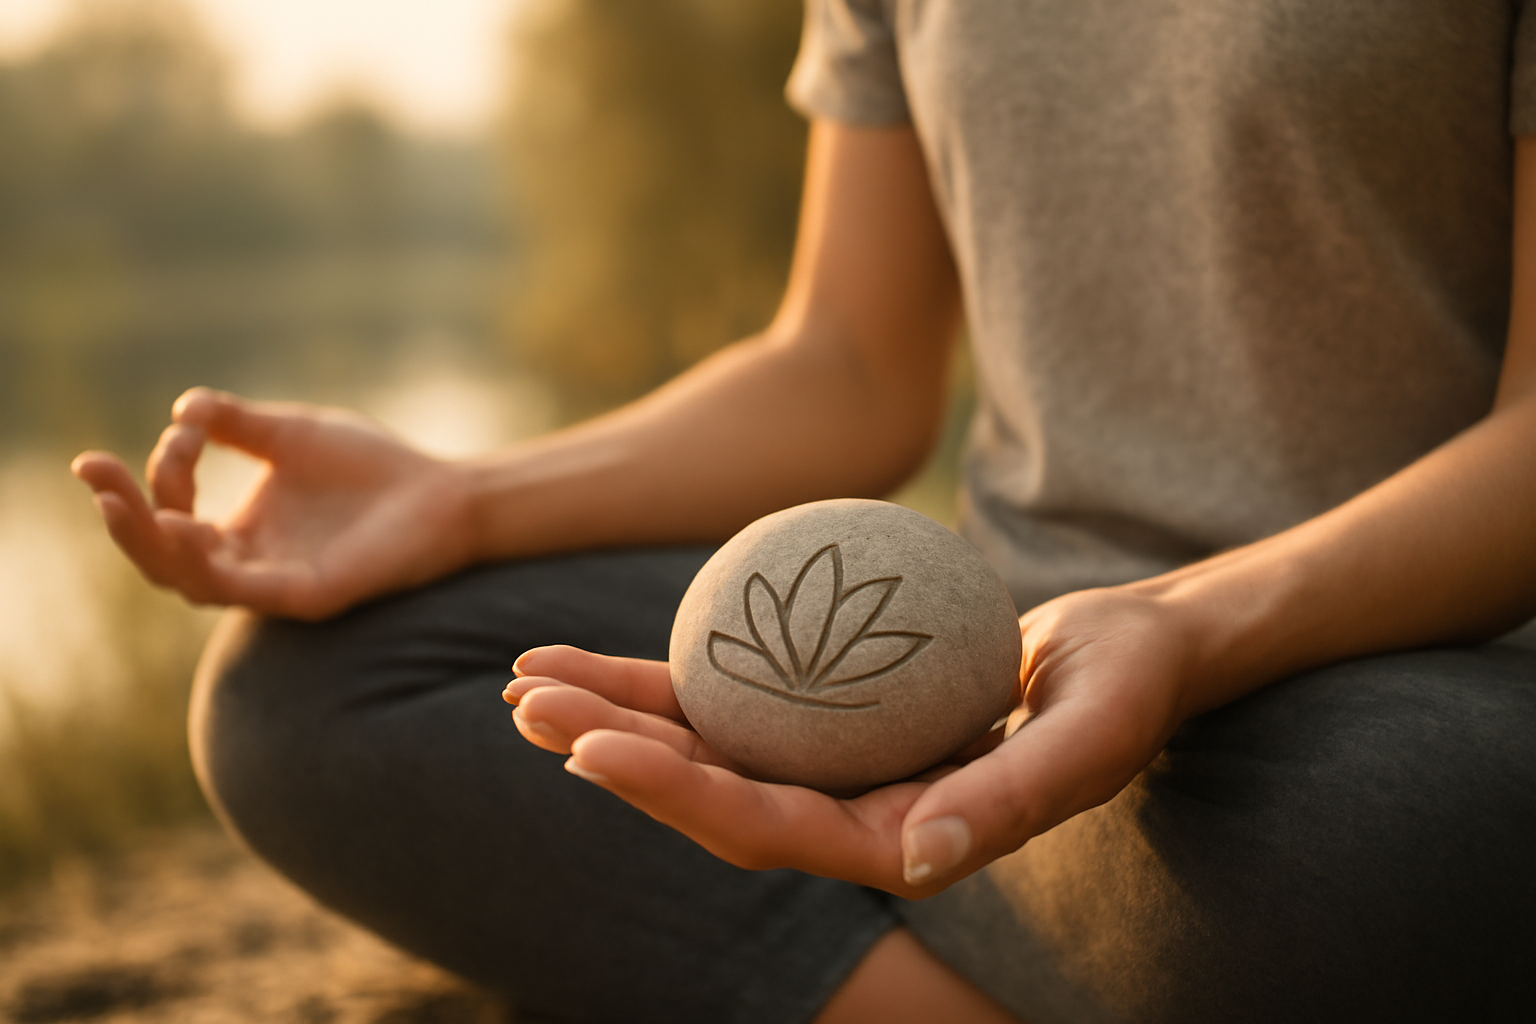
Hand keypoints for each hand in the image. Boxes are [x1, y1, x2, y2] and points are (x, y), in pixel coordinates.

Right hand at [71, 387, 477, 619]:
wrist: (442, 494)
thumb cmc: (373, 467)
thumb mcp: (292, 434)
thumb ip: (237, 423)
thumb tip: (181, 408)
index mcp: (241, 529)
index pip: (173, 508)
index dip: (165, 467)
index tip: (190, 428)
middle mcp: (249, 561)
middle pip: (163, 555)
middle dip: (122, 516)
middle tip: (93, 473)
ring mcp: (275, 582)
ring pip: (189, 580)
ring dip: (149, 543)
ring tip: (121, 504)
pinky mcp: (306, 594)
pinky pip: (240, 590)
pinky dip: (206, 563)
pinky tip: (183, 527)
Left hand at [505, 590, 1195, 896]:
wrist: (1140, 651)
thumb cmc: (1128, 688)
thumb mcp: (1091, 734)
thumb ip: (1012, 800)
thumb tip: (918, 863)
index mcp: (903, 846)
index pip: (764, 830)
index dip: (671, 793)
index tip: (587, 746)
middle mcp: (856, 821)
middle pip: (708, 795)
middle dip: (611, 755)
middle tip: (523, 703)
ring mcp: (840, 772)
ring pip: (709, 751)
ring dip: (618, 718)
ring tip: (529, 679)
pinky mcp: (835, 722)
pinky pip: (742, 701)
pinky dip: (670, 680)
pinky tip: (604, 656)